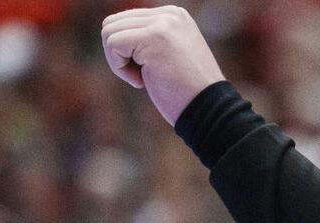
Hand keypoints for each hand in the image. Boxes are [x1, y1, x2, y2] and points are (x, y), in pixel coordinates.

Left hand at [101, 6, 225, 127]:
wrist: (209, 111)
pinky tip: (141, 82)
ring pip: (109, 32)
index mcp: (174, 15)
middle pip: (113, 23)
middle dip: (119, 54)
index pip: (125, 20)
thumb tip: (110, 30)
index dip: (126, 50)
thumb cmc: (187, 92)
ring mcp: (163, 24)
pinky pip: (112, 44)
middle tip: (142, 76)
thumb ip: (147, 38)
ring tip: (142, 78)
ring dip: (117, 61)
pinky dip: (119, 68)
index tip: (149, 71)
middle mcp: (169, 14)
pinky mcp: (153, 37)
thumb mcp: (168, 55)